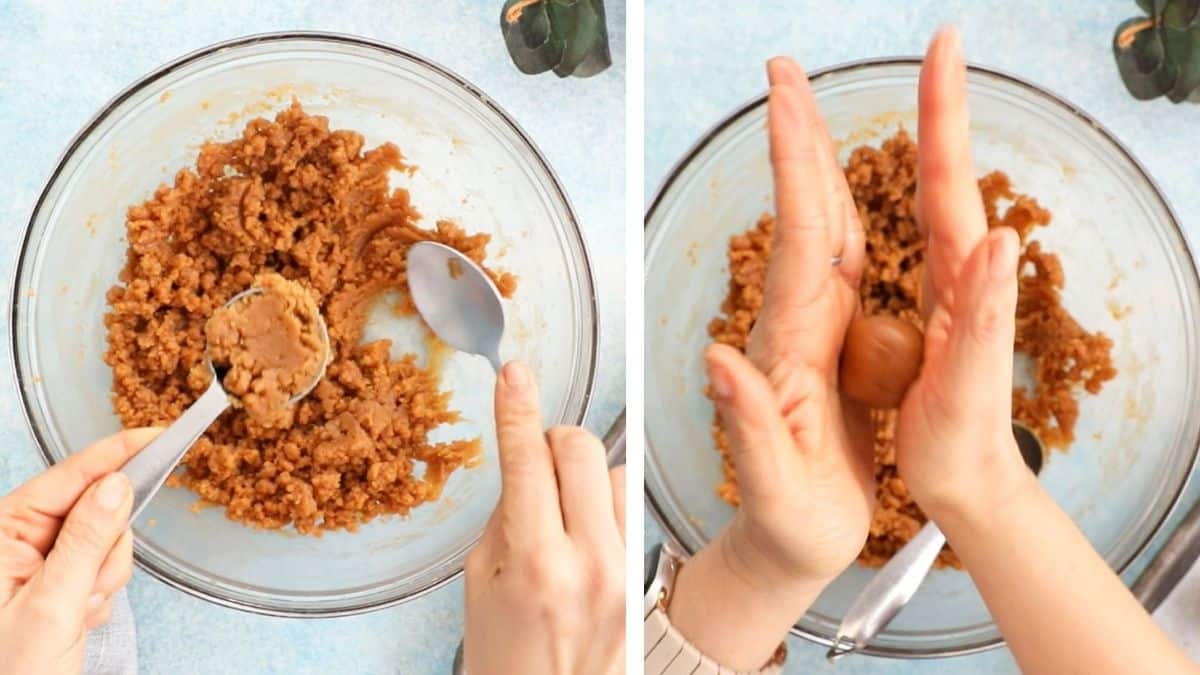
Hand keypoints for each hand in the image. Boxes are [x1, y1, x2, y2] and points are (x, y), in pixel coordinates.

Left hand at [0, 429, 158, 674]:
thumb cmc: (12, 668)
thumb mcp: (53, 603)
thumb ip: (87, 540)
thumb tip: (119, 484)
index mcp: (3, 528)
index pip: (70, 475)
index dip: (117, 454)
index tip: (158, 434)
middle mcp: (17, 535)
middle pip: (96, 506)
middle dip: (106, 547)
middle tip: (90, 588)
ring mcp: (39, 556)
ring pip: (107, 537)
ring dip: (104, 576)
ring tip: (80, 610)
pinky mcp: (57, 575)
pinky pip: (105, 562)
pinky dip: (102, 590)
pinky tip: (78, 615)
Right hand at [463, 362, 623, 674]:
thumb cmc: (506, 656)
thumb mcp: (480, 582)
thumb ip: (506, 515)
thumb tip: (529, 461)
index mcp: (533, 561)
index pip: (526, 460)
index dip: (516, 410)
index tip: (514, 374)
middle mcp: (587, 560)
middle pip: (579, 447)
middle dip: (552, 441)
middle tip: (536, 463)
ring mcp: (623, 568)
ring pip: (612, 470)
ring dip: (582, 475)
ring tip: (561, 516)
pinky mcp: (643, 574)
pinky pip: (628, 504)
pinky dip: (603, 503)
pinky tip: (585, 536)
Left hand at [665, 56, 872, 669]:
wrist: (784, 548)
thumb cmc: (785, 525)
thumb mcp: (773, 489)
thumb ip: (749, 426)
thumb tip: (718, 357)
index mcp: (790, 351)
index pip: (798, 243)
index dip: (794, 170)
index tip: (785, 102)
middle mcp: (793, 331)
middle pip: (804, 221)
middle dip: (795, 143)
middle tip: (786, 72)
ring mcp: (809, 337)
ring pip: (821, 236)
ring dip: (814, 170)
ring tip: (809, 109)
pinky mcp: (826, 352)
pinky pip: (840, 271)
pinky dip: (842, 219)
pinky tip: (848, 196)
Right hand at [895, 27, 1032, 521]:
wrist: (967, 482)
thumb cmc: (962, 444)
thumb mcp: (969, 389)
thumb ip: (986, 317)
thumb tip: (1003, 240)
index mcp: (964, 280)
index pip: (952, 180)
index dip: (946, 113)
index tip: (943, 51)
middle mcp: (961, 269)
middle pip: (943, 171)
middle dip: (936, 103)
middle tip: (933, 46)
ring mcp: (946, 282)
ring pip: (929, 193)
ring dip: (923, 134)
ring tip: (915, 88)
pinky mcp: (929, 301)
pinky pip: (913, 229)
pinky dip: (908, 187)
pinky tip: (894, 176)